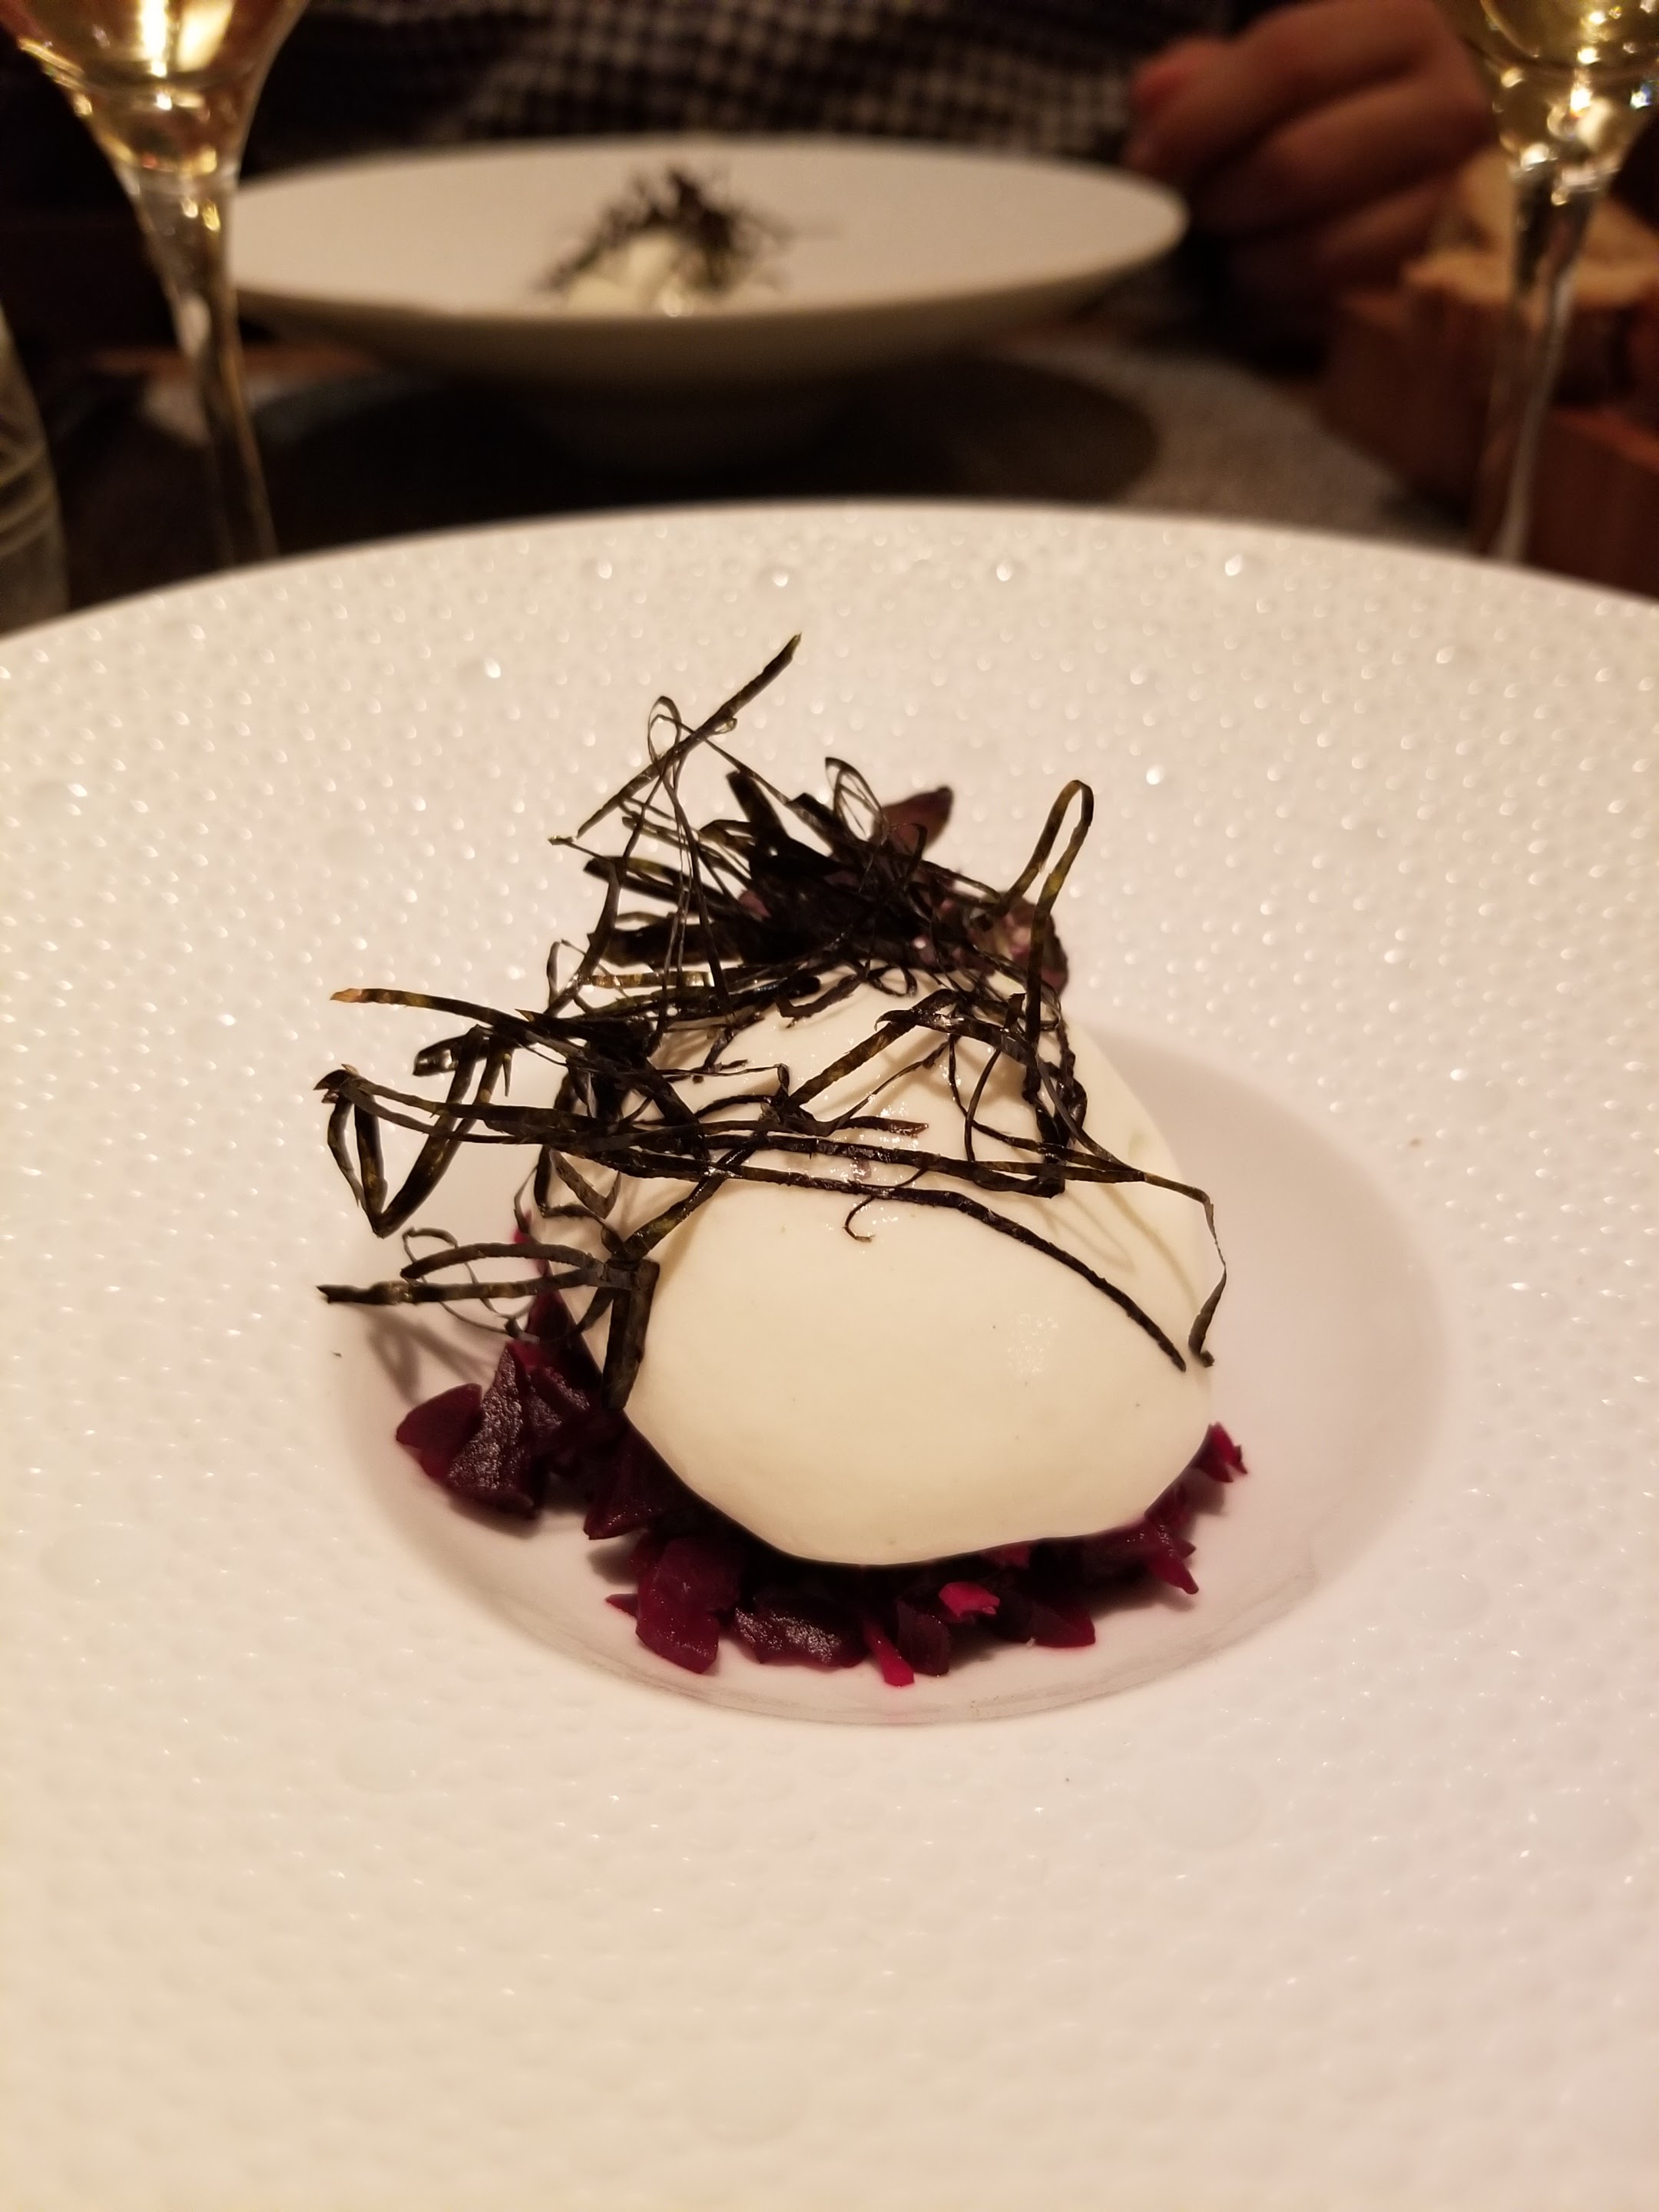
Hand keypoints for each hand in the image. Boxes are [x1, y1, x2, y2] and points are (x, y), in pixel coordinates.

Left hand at [1124, 0, 1490, 314]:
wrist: (1474, 147)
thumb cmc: (1365, 99)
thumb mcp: (1304, 60)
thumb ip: (1223, 72)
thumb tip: (1151, 95)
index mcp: (1405, 22)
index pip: (1286, 60)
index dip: (1199, 117)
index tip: (1144, 161)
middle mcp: (1450, 102)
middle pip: (1294, 164)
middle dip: (1218, 198)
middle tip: (1192, 209)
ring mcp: (1463, 193)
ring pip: (1318, 247)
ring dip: (1248, 258)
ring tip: (1235, 242)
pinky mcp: (1452, 271)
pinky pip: (1345, 298)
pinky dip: (1288, 293)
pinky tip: (1275, 271)